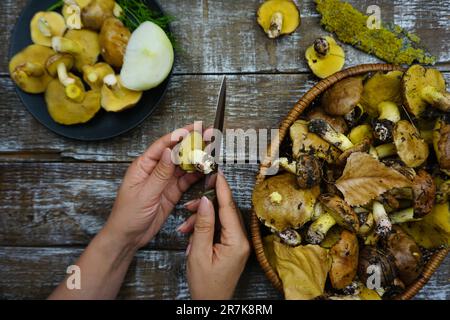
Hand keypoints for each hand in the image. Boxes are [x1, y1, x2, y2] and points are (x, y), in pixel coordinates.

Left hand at [105, 125, 201, 249]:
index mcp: (143, 166)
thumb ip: (159, 173)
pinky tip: (206, 170)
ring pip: (183, 165)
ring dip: (197, 158)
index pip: (163, 145)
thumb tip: (168, 151)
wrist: (128, 237)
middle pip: (176, 152)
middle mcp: (154, 170)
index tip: (194, 128)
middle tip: (209, 136)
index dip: (179, 135)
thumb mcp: (145, 194)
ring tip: (212, 151)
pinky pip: (186, 180)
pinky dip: (196, 175)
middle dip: (192, 144)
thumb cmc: (128, 215)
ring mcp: (164, 181)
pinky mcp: (171, 192)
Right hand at [179, 172, 250, 299]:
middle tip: (191, 205)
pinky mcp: (232, 246)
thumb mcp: (199, 253)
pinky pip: (219, 229)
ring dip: (202, 219)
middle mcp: (241, 240)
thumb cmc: (206, 284)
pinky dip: (205, 228)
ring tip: (185, 227)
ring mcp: (238, 243)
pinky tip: (191, 233)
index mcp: (237, 241)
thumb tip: (207, 202)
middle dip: (206, 207)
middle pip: (225, 212)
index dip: (222, 189)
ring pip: (220, 219)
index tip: (217, 174)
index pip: (229, 208)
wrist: (211, 302)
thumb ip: (203, 226)